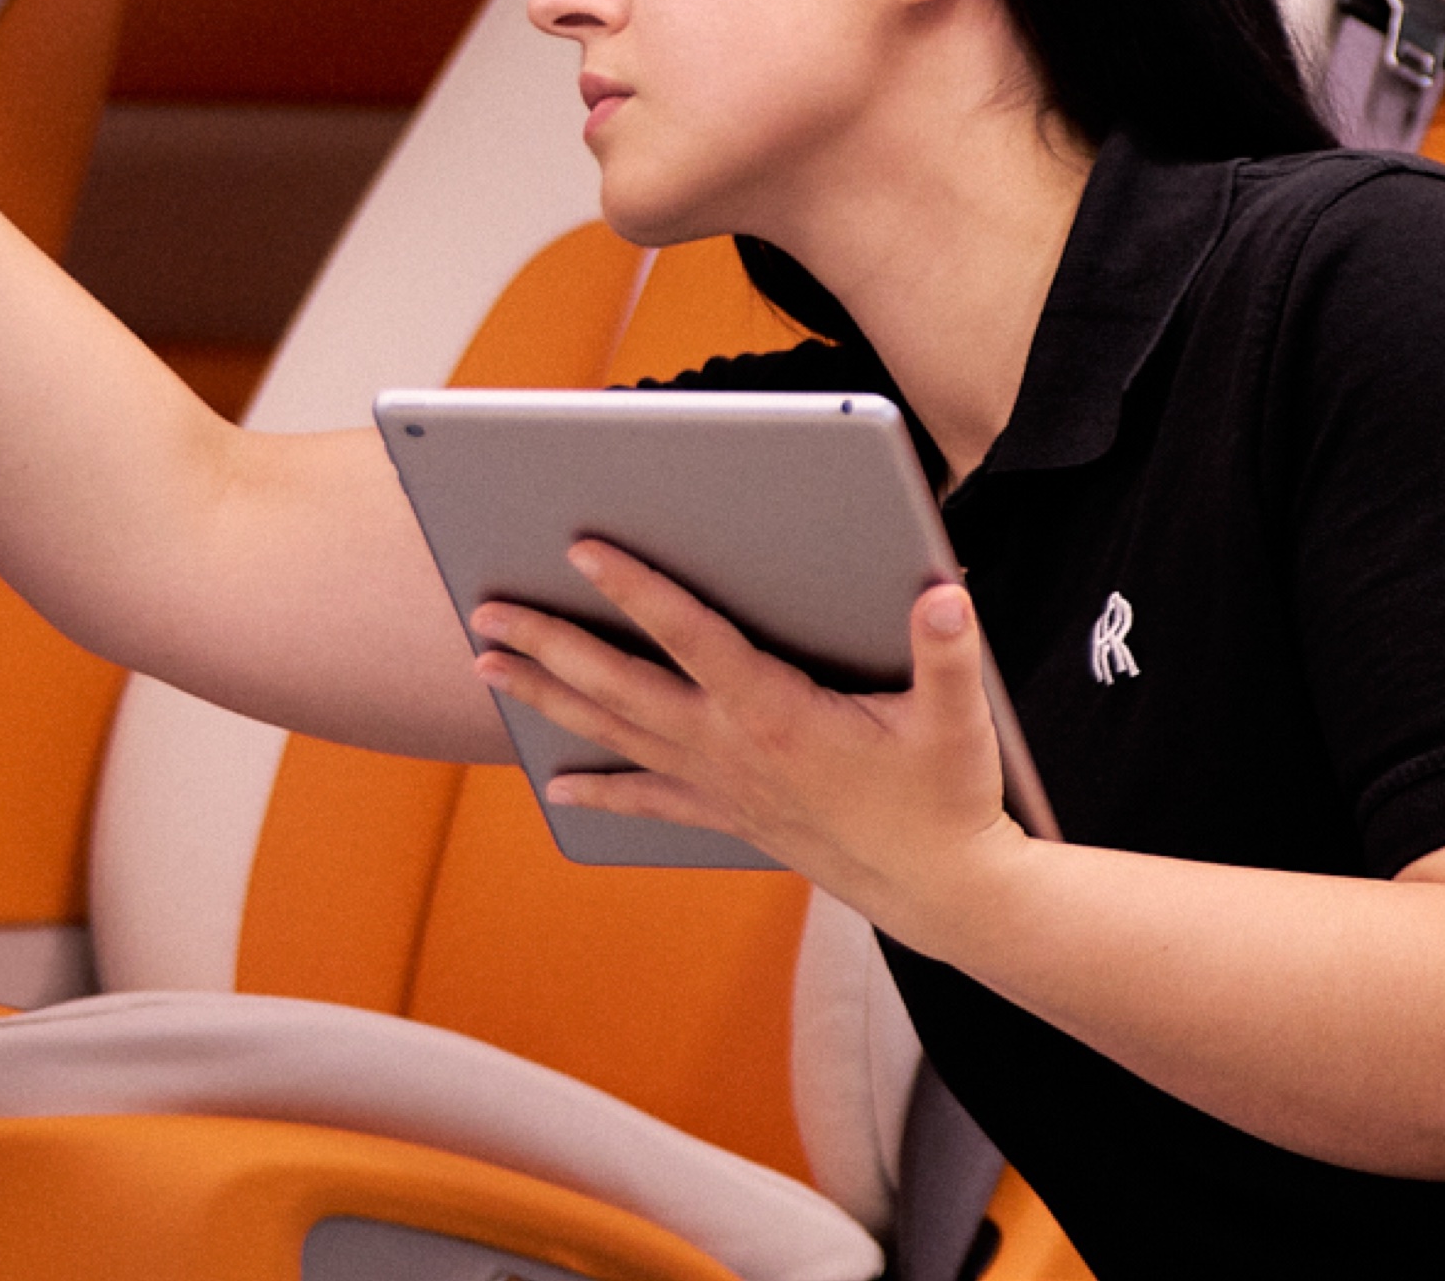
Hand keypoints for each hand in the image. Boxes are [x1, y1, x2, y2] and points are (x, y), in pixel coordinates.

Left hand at [473, 542, 1028, 948]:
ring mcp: (722, 787)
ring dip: (548, 698)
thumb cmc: (947, 799)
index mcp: (777, 714)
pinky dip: (599, 790)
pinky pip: (648, 799)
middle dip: (549, 644)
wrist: (944, 896)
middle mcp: (731, 750)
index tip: (581, 549)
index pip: (690, 637)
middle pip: (620, 685)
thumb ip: (948, 653)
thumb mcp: (960, 721)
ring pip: (616, 733)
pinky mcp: (729, 816)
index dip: (635, 590)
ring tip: (487, 667)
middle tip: (484, 610)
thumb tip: (942, 594)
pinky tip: (553, 786)